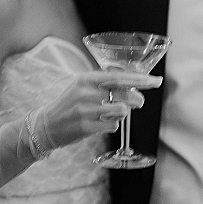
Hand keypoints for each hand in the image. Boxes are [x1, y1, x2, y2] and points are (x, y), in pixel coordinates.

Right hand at [43, 70, 161, 147]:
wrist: (46, 125)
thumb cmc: (69, 105)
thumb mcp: (82, 86)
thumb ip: (104, 82)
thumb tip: (134, 83)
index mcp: (86, 78)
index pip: (120, 77)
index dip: (141, 79)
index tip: (156, 81)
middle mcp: (86, 92)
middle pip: (125, 94)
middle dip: (137, 99)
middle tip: (139, 102)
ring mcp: (86, 111)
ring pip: (121, 111)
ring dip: (123, 113)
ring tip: (114, 113)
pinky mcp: (86, 127)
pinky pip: (113, 126)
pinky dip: (113, 125)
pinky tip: (103, 123)